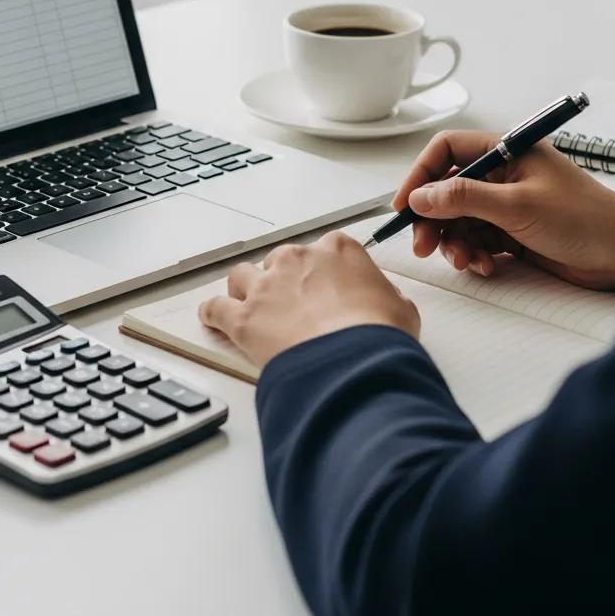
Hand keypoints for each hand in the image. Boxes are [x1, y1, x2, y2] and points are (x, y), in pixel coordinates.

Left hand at [198, 231, 419, 366]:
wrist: (353, 365)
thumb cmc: (379, 337)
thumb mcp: (401, 309)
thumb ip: (384, 296)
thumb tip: (382, 301)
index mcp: (337, 251)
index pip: (325, 249)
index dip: (323, 271)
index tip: (324, 285)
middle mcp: (297, 260)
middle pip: (281, 260)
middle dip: (285, 281)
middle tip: (294, 306)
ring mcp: (266, 286)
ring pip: (242, 276)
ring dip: (246, 290)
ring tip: (253, 309)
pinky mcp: (243, 317)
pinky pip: (215, 307)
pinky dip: (214, 314)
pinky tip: (215, 320)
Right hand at [392, 130, 614, 289]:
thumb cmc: (584, 219)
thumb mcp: (516, 206)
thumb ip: (463, 198)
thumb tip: (420, 197)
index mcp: (505, 151)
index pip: (445, 152)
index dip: (420, 176)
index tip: (404, 206)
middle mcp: (502, 174)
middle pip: (446, 191)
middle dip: (432, 219)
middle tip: (423, 245)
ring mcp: (507, 204)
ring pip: (459, 220)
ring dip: (454, 242)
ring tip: (465, 261)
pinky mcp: (513, 232)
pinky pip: (477, 240)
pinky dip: (475, 254)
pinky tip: (486, 265)